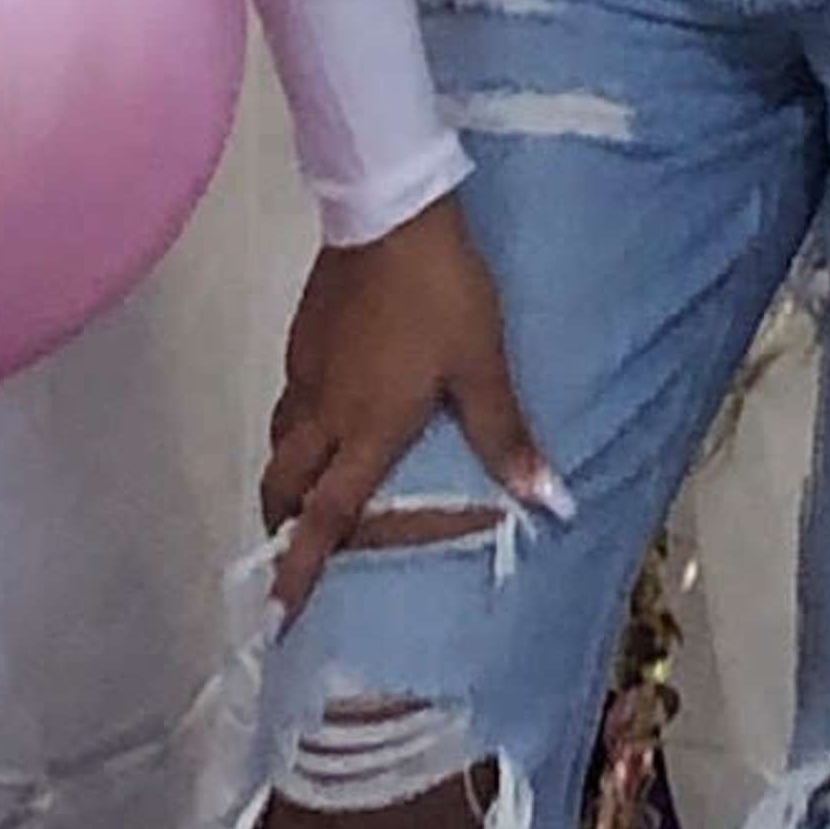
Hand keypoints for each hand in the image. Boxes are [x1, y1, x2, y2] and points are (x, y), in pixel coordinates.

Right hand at [258, 192, 570, 624]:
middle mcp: (325, 412)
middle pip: (284, 485)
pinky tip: (320, 410)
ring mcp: (307, 371)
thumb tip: (552, 501)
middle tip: (290, 549)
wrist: (390, 215)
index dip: (301, 568)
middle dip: (282, 525)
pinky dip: (294, 425)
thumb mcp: (483, 365)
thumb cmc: (442, 296)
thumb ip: (507, 436)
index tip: (277, 613)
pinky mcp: (303, 336)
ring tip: (301, 489)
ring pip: (279, 441)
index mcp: (366, 430)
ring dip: (285, 476)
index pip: (326, 516)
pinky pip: (288, 399)